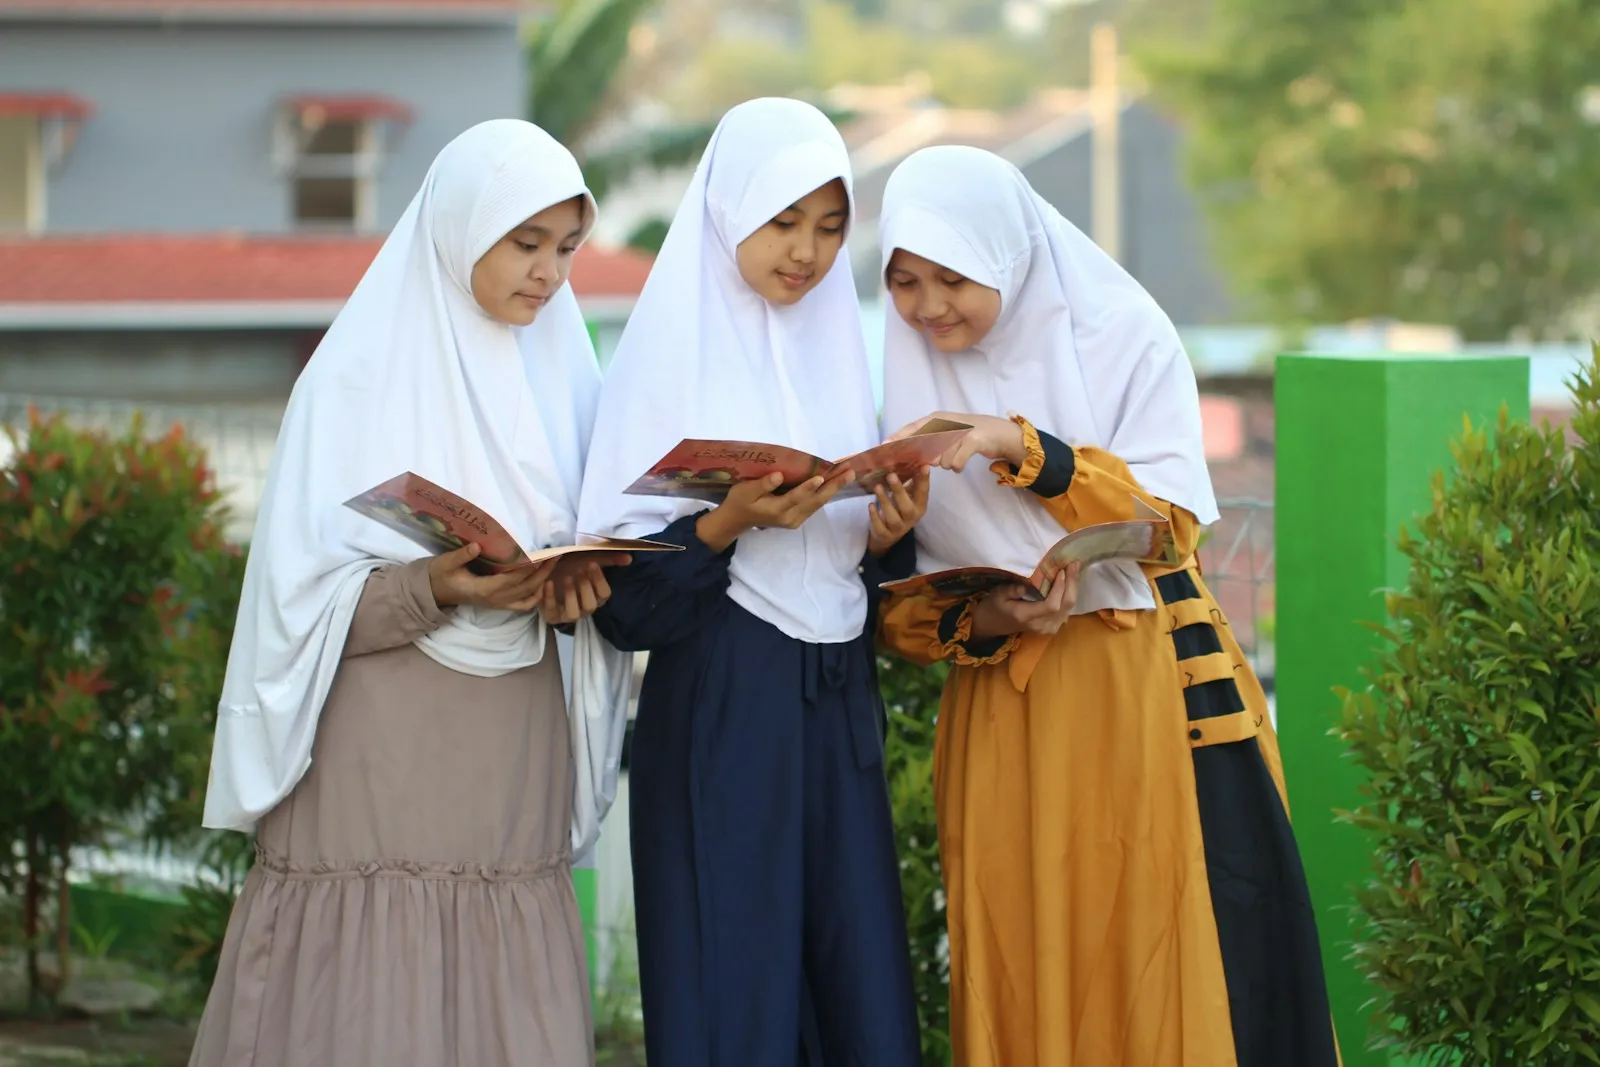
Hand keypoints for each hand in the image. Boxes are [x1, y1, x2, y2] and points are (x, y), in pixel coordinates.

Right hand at [428, 543, 556, 610]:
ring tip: (553, 563)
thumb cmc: (440, 574)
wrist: (434, 591)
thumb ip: (461, 556)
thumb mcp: (446, 563)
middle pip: (526, 587)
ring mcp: (498, 603)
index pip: (512, 579)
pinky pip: (523, 604)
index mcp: (483, 589)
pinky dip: (536, 596)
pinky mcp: (499, 604)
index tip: (542, 554)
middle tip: (556, 555)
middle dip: (543, 572)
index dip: (528, 568)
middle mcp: (495, 599)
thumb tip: (477, 545)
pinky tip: (543, 583)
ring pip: (528, 596)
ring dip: (543, 581)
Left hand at [538, 561, 612, 625]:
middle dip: (586, 587)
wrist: (543, 574)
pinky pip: (552, 612)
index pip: (604, 594)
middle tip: (579, 569)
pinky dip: (550, 597)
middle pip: (591, 606)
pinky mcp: (552, 616)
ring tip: (567, 577)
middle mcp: (583, 608)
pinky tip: (548, 582)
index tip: (591, 564)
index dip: (599, 580)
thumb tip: (629, 558)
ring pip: (574, 614)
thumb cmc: (569, 568)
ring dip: (571, 595)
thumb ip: (608, 559)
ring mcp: (567, 614)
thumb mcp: (587, 560)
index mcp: (595, 596)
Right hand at [695, 469, 855, 552]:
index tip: (821, 476)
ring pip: (818, 504)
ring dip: (834, 488)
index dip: (808, 487)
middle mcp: (790, 518)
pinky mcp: (798, 518)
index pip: (795, 497)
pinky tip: (836, 481)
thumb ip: (762, 484)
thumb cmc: (740, 501)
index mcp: (776, 511)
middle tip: (849, 472)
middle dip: (833, 486)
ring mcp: (796, 520)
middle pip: (815, 501)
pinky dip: (826, 492)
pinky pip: (815, 505)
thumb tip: (779, 476)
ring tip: (848, 473)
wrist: (738, 520)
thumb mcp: (745, 491)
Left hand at [867, 469, 929, 556]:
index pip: (923, 493)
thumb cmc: (899, 509)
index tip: (924, 466)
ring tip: (878, 487)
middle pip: (907, 507)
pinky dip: (875, 516)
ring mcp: (898, 528)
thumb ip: (910, 480)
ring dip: (885, 501)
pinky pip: (880, 527)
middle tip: (891, 475)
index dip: (924, 480)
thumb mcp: (907, 496)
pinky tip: (871, 505)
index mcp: (919, 506)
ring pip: (893, 518)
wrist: (887, 535)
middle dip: (899, 491)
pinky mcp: (884, 534)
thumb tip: (911, 457)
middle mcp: (911, 518)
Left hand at [885, 412, 1025, 472]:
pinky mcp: (972, 441)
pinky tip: (964, 460)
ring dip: (948, 463)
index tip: (883, 445)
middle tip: (945, 454)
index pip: (911, 428)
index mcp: (936, 418)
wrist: (996, 432)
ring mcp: (959, 431)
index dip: (897, 437)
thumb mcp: (945, 432)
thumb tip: (909, 456)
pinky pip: (955, 464)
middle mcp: (945, 422)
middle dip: (931, 459)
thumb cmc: (967, 434)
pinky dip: (959, 466)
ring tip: (958, 454)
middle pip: (926, 450)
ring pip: (941, 461)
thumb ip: (928, 440)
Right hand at [968, 561, 1082, 638]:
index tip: (1061, 570)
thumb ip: (1010, 590)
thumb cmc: (995, 606)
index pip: (1050, 606)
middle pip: (1064, 606)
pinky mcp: (1053, 627)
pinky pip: (1067, 610)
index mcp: (1025, 617)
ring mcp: (1048, 628)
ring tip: (1075, 569)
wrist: (994, 624)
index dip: (1059, 588)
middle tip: (1074, 564)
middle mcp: (1040, 625)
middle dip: (1072, 584)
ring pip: (1069, 608)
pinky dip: (1070, 594)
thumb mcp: (997, 595)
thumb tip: (1024, 586)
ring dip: (1073, 588)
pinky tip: (1071, 581)